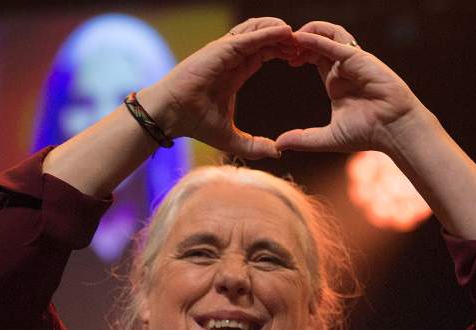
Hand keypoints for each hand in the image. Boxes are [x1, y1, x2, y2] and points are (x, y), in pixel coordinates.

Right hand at [141, 18, 295, 159]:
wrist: (171, 116)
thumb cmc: (193, 123)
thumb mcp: (230, 138)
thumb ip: (254, 146)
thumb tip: (277, 153)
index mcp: (235, 72)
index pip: (264, 53)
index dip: (282, 53)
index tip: (299, 59)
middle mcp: (231, 57)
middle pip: (264, 38)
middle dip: (285, 40)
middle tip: (305, 46)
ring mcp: (225, 51)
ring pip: (257, 30)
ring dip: (279, 31)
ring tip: (297, 36)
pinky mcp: (221, 49)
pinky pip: (249, 36)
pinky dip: (268, 32)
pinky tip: (285, 32)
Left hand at [276, 21, 424, 155]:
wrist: (394, 130)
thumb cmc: (368, 133)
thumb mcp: (327, 138)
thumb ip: (303, 139)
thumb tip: (278, 145)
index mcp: (336, 82)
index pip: (314, 58)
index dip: (297, 54)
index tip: (280, 58)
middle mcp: (344, 68)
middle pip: (319, 42)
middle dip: (298, 42)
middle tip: (278, 46)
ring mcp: (353, 61)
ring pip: (328, 34)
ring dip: (307, 33)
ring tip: (288, 38)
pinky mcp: (359, 59)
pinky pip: (335, 43)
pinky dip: (317, 39)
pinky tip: (300, 38)